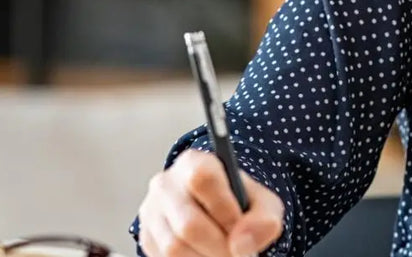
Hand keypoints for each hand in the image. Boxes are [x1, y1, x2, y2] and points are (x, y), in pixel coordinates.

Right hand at [138, 149, 284, 256]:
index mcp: (194, 163)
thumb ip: (264, 218)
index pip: (201, 179)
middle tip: (236, 253)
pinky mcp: (147, 237)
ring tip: (224, 254)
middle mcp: (166, 184)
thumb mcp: (263, 204)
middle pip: (188, 223)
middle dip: (219, 246)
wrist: (219, 214)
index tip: (240, 227)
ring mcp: (152, 212)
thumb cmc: (240, 204)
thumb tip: (243, 242)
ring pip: (174, 246)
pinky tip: (207, 254)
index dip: (223, 208)